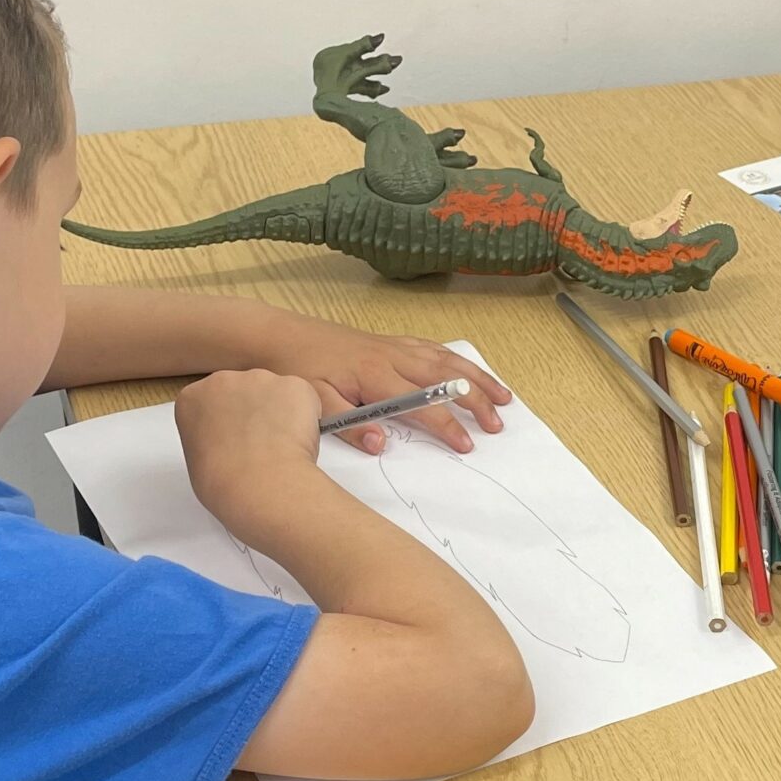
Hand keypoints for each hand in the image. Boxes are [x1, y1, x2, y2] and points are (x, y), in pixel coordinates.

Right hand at [176, 369, 344, 537]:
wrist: (258, 484)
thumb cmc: (224, 483)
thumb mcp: (198, 458)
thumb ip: (211, 437)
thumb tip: (231, 442)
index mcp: (193, 398)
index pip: (212, 402)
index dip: (228, 422)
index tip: (235, 439)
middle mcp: (224, 380)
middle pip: (243, 391)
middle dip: (253, 411)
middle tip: (262, 444)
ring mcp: (260, 378)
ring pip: (275, 393)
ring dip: (280, 413)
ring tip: (281, 446)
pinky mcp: (294, 384)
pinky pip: (303, 398)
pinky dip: (305, 417)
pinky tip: (298, 440)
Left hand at [254, 312, 512, 454]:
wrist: (276, 335)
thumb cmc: (294, 371)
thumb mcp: (312, 404)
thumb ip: (348, 424)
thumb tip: (381, 444)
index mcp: (374, 376)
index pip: (421, 404)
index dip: (447, 426)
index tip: (468, 445)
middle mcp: (391, 357)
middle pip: (445, 377)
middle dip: (476, 399)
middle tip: (499, 423)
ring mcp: (392, 346)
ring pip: (446, 359)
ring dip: (477, 376)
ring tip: (504, 395)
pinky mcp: (388, 341)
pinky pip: (432, 347)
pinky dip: (456, 358)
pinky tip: (468, 368)